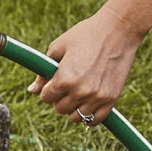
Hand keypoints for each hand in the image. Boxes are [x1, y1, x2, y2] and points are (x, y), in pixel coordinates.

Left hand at [27, 7, 144, 125]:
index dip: (47, 89)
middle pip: (59, 109)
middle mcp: (80, 91)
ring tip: (78, 92)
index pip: (45, 98)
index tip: (53, 81)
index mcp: (64, 79)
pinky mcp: (111, 99)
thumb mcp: (58, 48)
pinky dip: (89, 116)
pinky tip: (88, 103)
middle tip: (67, 84)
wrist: (119, 30)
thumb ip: (43, 72)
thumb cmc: (86, 34)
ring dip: (74, 107)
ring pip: (76, 117)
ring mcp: (97, 97)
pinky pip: (95, 120)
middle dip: (59, 98)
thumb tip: (32, 90)